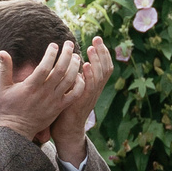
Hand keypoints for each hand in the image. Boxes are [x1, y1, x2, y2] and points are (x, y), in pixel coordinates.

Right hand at [0, 41, 84, 141]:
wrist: (17, 130)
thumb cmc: (8, 107)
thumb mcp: (2, 87)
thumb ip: (4, 68)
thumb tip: (2, 51)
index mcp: (31, 86)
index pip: (45, 66)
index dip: (51, 54)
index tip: (54, 45)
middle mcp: (44, 93)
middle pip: (61, 70)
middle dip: (67, 55)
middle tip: (69, 44)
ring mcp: (53, 101)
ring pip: (70, 81)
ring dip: (75, 66)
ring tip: (76, 57)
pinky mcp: (59, 108)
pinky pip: (74, 95)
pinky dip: (80, 84)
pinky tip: (79, 75)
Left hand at [48, 37, 114, 158]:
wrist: (65, 132)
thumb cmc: (66, 109)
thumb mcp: (71, 89)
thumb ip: (73, 76)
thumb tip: (69, 60)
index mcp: (93, 86)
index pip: (103, 66)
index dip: (102, 53)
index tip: (96, 40)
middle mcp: (95, 90)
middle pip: (105, 68)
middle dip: (102, 52)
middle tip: (96, 38)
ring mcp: (90, 97)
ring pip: (99, 76)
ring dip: (96, 61)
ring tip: (91, 48)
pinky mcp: (82, 103)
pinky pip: (89, 89)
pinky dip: (89, 76)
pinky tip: (85, 66)